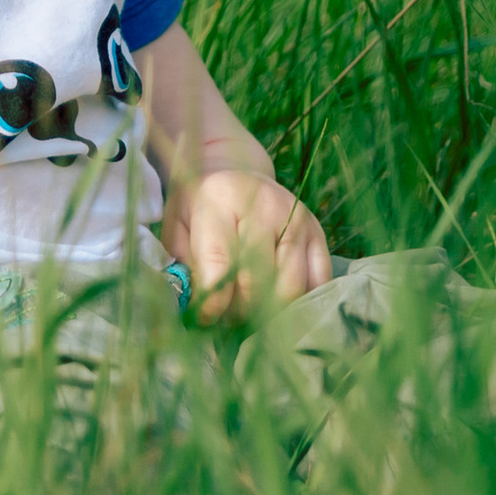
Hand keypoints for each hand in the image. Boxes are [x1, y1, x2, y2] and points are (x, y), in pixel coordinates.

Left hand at [171, 168, 333, 324]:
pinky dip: (298, 303)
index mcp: (220, 200)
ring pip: (290, 288)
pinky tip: (278, 305)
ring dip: (268, 313)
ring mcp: (297, 219)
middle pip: (258, 281)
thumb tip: (200, 313)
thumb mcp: (176, 230)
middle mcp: (265, 206)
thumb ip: (185, 269)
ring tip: (248, 314)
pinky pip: (317, 283)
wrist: (233, 174)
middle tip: (226, 320)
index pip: (220, 263)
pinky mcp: (318, 233)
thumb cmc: (199, 209)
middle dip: (239, 312)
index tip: (205, 319)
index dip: (212, 302)